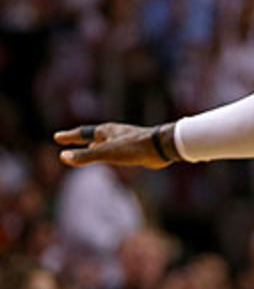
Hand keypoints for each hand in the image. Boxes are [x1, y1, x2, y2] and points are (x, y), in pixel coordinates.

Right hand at [54, 122, 172, 168]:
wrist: (162, 147)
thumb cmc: (134, 147)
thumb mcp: (107, 153)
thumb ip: (85, 156)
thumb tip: (63, 157)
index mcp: (106, 131)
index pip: (82, 133)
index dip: (69, 136)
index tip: (57, 137)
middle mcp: (114, 133)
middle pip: (93, 136)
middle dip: (81, 138)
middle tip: (69, 140)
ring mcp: (125, 140)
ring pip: (105, 142)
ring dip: (95, 145)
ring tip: (89, 148)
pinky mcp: (135, 148)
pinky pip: (116, 149)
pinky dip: (108, 151)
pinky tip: (112, 157)